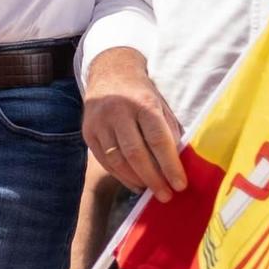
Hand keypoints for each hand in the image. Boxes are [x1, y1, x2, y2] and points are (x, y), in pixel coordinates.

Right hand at [82, 48, 186, 201]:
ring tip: (150, 191)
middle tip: (166, 196)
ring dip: (136, 180)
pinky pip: (104, 160)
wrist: (109, 73)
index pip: (157, 139)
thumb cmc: (141, 93)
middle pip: (136, 153)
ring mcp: (99, 122)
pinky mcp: (88, 132)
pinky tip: (134, 183)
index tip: (180, 184)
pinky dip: (120, 175)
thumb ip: (169, 130)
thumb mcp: (160, 104)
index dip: (170, 165)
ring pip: (117, 160)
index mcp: (142, 103)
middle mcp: (118, 112)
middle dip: (153, 179)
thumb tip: (179, 163)